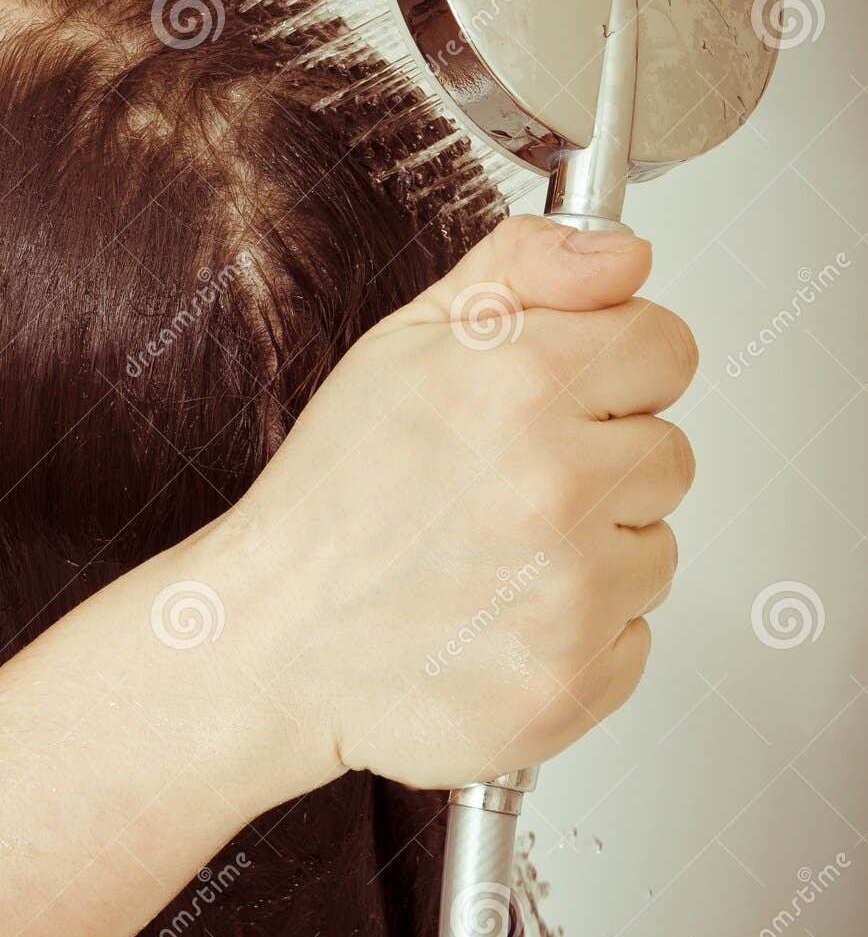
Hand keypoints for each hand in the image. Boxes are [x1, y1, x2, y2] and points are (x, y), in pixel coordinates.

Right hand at [203, 214, 696, 794]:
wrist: (269, 643)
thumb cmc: (331, 500)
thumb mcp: (403, 342)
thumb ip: (525, 270)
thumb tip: (627, 253)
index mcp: (521, 384)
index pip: (667, 348)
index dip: (616, 370)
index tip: (566, 400)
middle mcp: (556, 486)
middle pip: (669, 453)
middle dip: (602, 466)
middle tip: (506, 492)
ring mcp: (570, 594)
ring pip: (656, 550)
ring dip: (594, 555)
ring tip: (496, 561)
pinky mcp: (571, 683)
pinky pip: (633, 638)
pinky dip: (580, 635)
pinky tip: (501, 621)